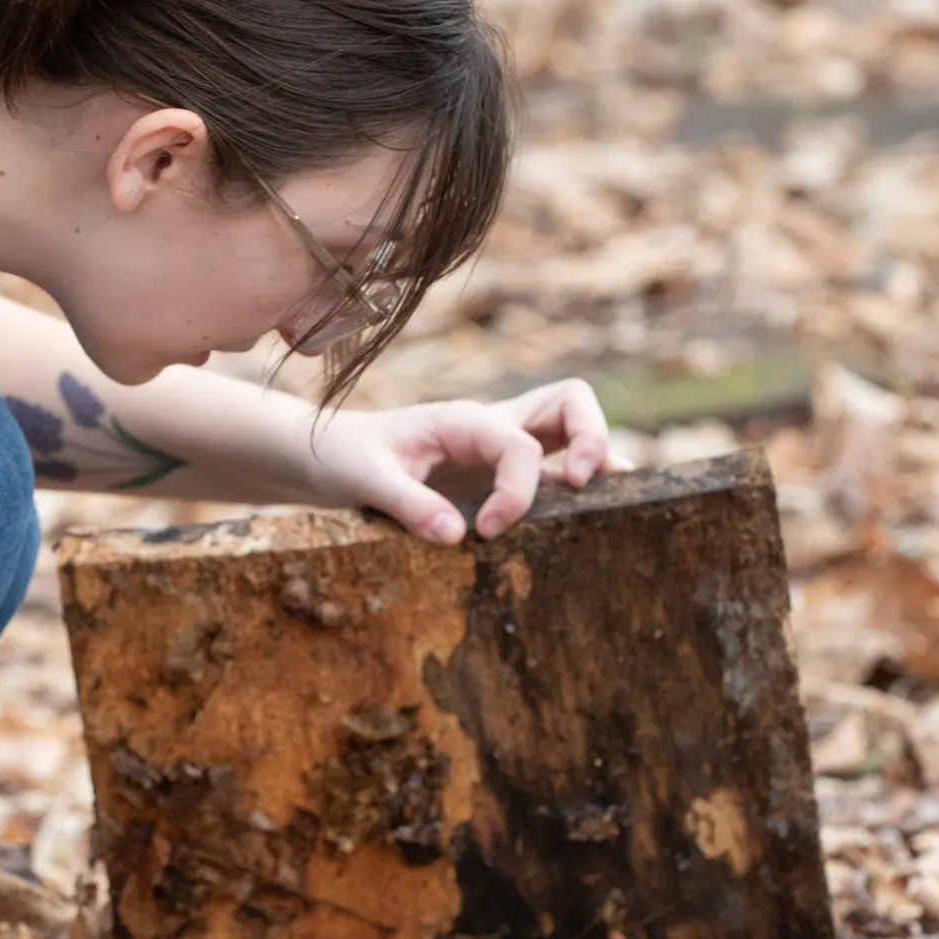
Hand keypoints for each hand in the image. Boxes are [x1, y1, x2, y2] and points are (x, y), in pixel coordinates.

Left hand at [307, 378, 612, 543]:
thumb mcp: (366, 480)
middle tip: (584, 486)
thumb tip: (455, 536)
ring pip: (570, 427)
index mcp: (463, 421)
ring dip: (596, 454)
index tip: (486, 531)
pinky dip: (577, 484)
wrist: (327, 456)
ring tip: (611, 498)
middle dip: (591, 437)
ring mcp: (500, 446)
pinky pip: (553, 468)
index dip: (517, 491)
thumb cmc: (345, 458)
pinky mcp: (498, 473)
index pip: (518, 446)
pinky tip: (591, 512)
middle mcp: (491, 425)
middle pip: (569, 401)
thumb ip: (409, 505)